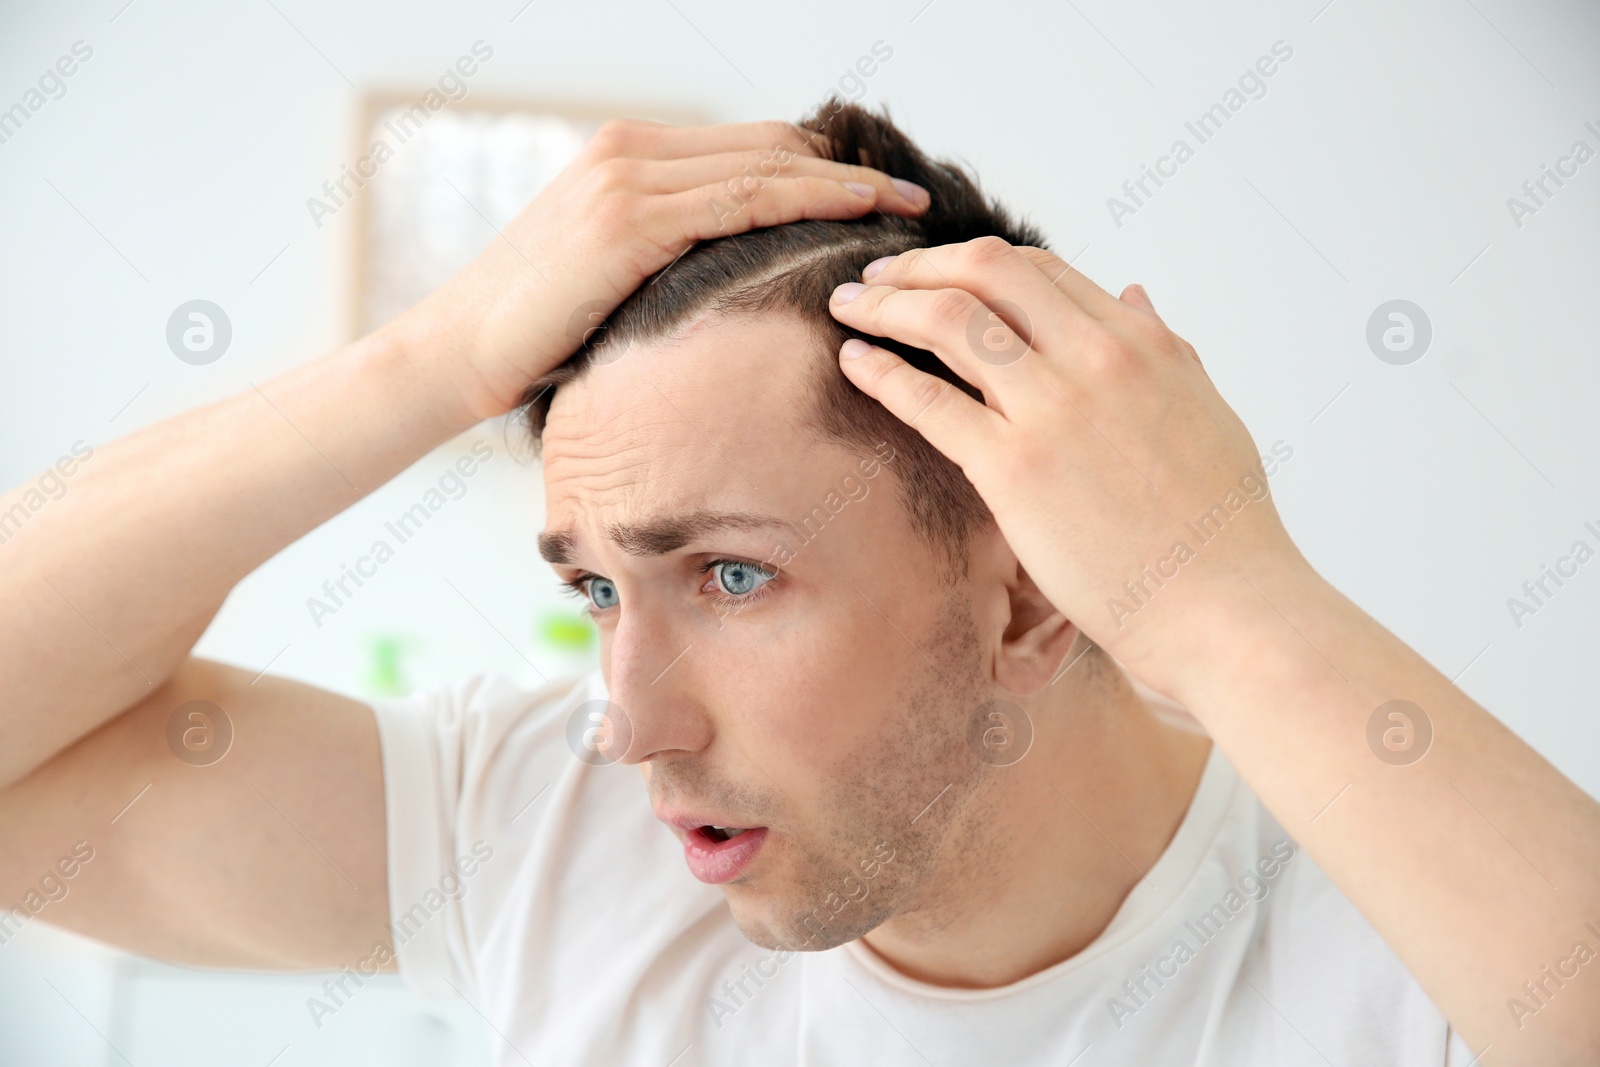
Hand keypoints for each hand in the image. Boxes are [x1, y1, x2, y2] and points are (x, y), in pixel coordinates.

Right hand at [391, 117, 930, 421]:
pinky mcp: (629, 219)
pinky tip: (854, 217)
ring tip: (905, 207)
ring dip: (845, 184)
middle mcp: (631, 153)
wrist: (460, 351)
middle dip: (848, 169)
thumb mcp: (610, 281)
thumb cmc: (534, 333)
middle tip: (913, 197)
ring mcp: (629, 179)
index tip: (876, 194)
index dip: (819, 165)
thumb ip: (667, 260)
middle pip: (769, 146)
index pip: (748, 148)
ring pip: (766, 167)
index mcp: (628, 158)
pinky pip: (741, 202)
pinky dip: (806, 203)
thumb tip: (731, 286)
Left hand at [828, 237, 1308, 700]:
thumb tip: (1133, 294)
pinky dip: (881, 371)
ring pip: (950, 318)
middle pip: (987, 272)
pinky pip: (929, 400)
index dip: (974, 264)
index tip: (936, 275)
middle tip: (875, 280)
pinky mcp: (1015, 468)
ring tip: (848, 308)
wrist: (1225, 608)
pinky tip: (853, 362)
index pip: (1041, 270)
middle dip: (920, 266)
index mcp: (1142, 343)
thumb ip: (1164, 348)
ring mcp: (1054, 409)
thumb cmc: (1219, 529)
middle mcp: (1097, 358)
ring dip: (888, 304)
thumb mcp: (1206, 412)